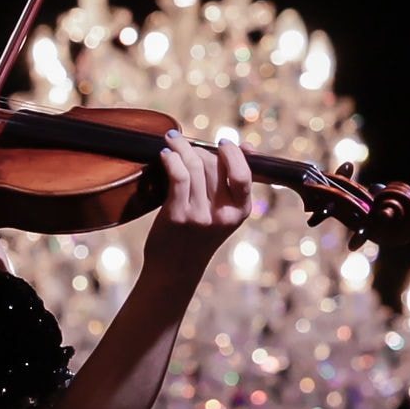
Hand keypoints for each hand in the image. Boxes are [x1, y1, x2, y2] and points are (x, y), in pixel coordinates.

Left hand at [140, 127, 254, 270]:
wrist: (175, 269)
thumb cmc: (198, 235)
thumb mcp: (223, 213)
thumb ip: (231, 183)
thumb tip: (245, 146)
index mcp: (241, 211)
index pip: (243, 173)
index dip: (233, 153)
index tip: (222, 142)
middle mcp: (223, 214)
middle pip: (215, 165)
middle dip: (199, 149)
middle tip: (185, 144)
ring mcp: (200, 215)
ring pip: (195, 166)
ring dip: (180, 147)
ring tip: (171, 139)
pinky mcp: (178, 216)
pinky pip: (178, 176)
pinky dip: (170, 159)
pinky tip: (164, 154)